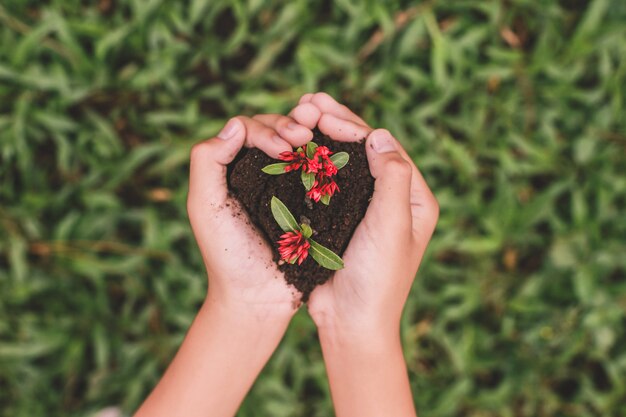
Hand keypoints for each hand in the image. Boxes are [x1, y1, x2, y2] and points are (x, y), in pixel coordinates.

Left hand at [187, 113, 313, 316]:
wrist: (259, 297)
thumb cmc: (228, 254)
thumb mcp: (205, 207)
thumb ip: (207, 162)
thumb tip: (236, 124)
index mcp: (231, 168)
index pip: (247, 129)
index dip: (266, 130)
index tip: (282, 147)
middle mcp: (257, 172)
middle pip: (274, 130)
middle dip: (289, 127)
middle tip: (304, 135)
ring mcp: (285, 186)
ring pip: (297, 146)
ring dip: (308, 138)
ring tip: (317, 139)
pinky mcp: (308, 201)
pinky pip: (316, 171)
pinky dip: (323, 158)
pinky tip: (331, 158)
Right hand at [292, 93, 438, 337]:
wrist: (352, 323)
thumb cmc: (378, 277)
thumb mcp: (391, 224)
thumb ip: (392, 177)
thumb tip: (379, 133)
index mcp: (414, 198)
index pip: (385, 148)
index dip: (354, 125)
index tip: (324, 111)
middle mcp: (392, 199)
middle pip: (363, 150)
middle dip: (336, 122)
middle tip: (308, 99)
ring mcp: (364, 209)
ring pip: (342, 163)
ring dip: (321, 137)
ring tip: (297, 113)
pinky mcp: (340, 221)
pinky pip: (326, 184)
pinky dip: (311, 163)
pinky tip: (292, 148)